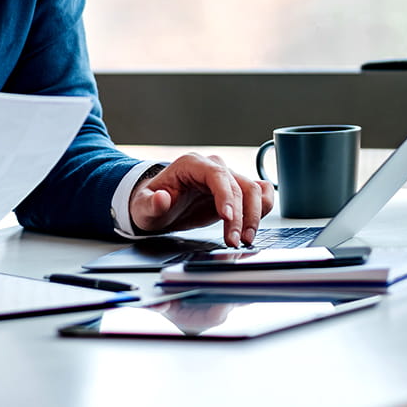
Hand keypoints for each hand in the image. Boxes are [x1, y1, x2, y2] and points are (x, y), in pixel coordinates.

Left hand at [128, 154, 274, 246]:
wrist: (159, 206)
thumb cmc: (151, 203)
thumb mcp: (143, 207)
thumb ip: (150, 203)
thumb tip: (161, 198)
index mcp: (191, 164)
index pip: (217, 175)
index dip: (226, 195)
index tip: (227, 217)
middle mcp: (212, 168)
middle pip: (239, 185)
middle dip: (241, 216)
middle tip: (235, 241)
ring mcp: (226, 179)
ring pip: (253, 190)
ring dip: (255, 216)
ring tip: (245, 239)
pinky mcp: (235, 192)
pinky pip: (258, 194)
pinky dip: (263, 207)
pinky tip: (256, 224)